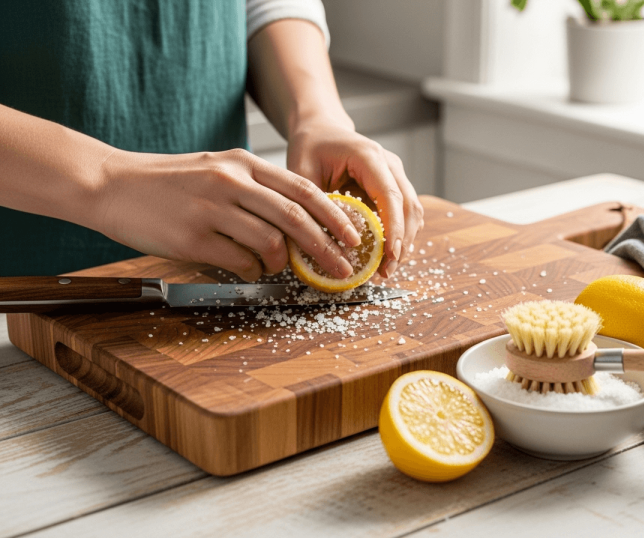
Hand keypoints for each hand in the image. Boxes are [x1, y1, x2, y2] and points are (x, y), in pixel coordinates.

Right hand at [93, 148, 361, 281]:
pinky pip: (239, 261)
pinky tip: (248, 269)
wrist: (112, 184)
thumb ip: (255, 189)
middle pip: (296, 217)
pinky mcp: (193, 237)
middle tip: (341, 268)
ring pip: (270, 241)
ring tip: (278, 267)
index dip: (334, 215)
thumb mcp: (216, 169)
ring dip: (282, 262)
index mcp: (242, 162)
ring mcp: (212, 209)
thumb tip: (296, 222)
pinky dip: (252, 271)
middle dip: (326, 247)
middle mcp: (231, 181)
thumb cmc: (167, 182)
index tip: (353, 236)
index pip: (303, 189)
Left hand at [287, 120, 423, 277]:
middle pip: (408, 206)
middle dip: (401, 242)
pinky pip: (403, 213)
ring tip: (386, 270)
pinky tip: (385, 256)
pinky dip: (398, 235)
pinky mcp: (392, 186)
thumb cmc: (310, 147)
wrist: (320, 130)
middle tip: (386, 272)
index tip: (391, 255)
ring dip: (403, 242)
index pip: (390, 195)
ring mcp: (394, 175)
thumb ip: (315, 204)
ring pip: (412, 212)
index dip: (394, 228)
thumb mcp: (302, 173)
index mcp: (369, 156)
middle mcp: (389, 165)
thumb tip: (326, 241)